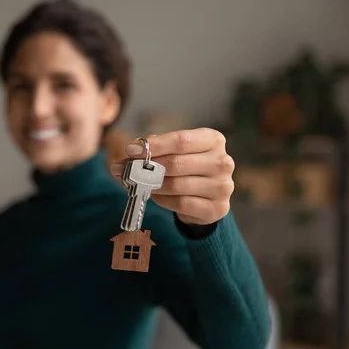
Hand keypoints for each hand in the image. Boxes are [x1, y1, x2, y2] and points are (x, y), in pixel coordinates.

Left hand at [110, 128, 234, 225]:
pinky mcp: (217, 208)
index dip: (154, 146)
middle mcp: (222, 162)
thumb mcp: (176, 152)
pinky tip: (154, 196)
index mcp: (213, 140)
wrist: (207, 198)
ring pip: (177, 185)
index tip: (130, 150)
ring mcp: (223, 186)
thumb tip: (132, 151)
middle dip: (147, 167)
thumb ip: (156, 149)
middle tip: (125, 170)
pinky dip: (163, 200)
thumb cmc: (188, 168)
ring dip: (151, 185)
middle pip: (177, 163)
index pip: (181, 140)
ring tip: (137, 184)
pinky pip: (182, 204)